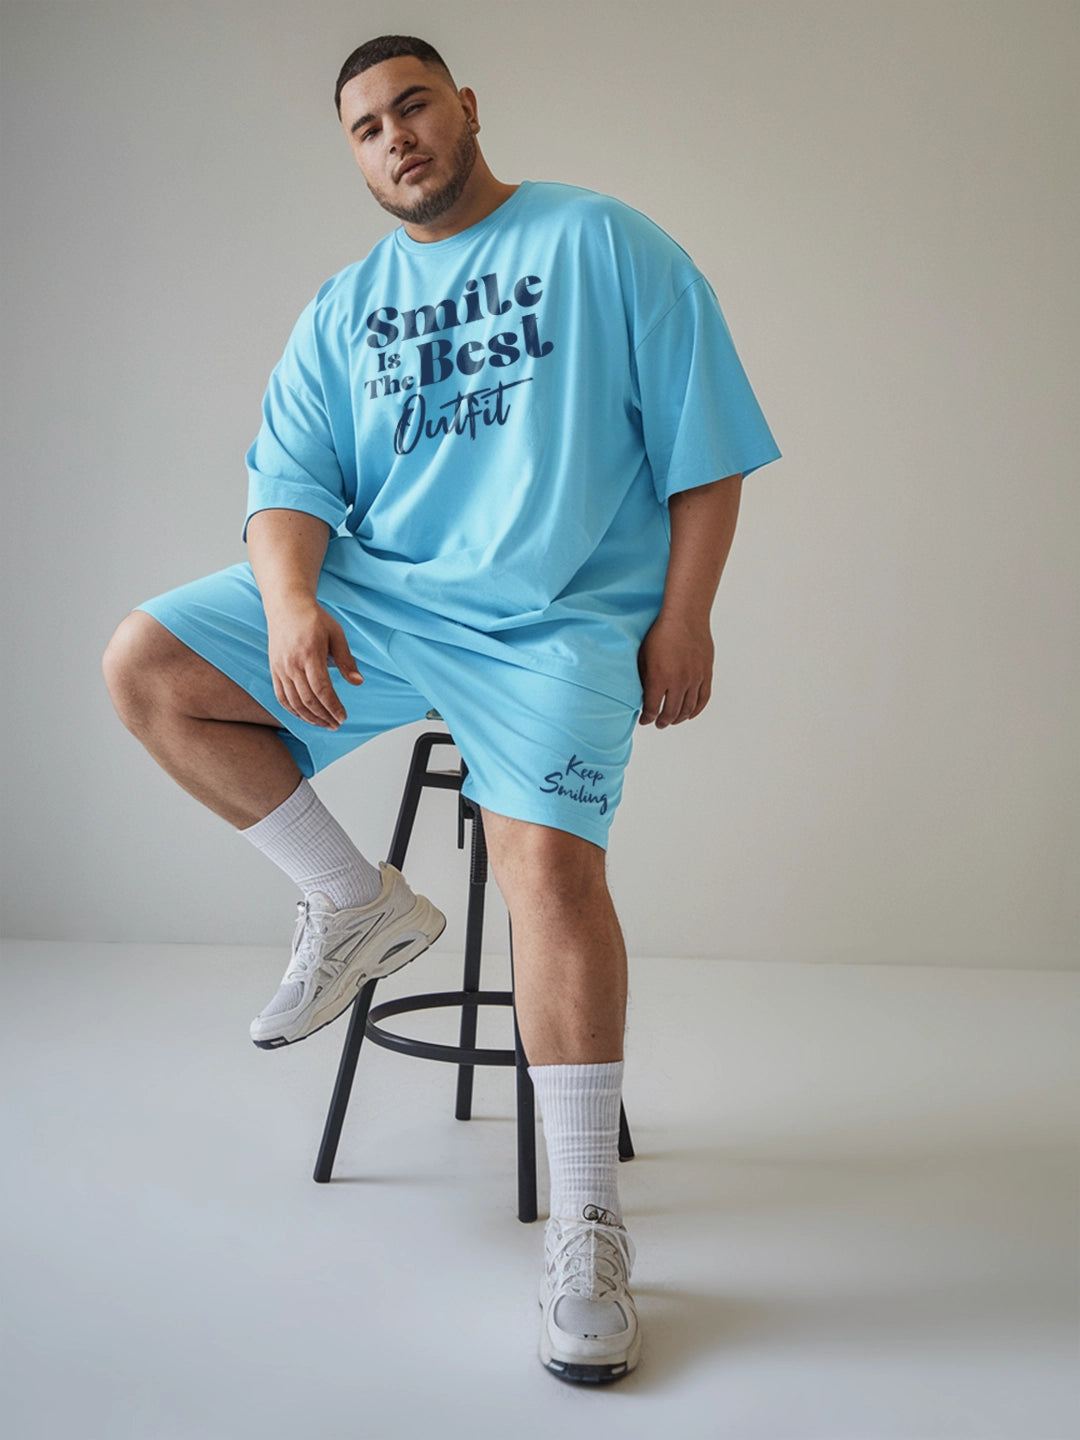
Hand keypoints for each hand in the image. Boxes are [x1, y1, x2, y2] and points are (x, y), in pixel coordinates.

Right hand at [265, 599, 362, 728]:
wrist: (286, 606)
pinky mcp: (274, 671)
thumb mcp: (336, 634)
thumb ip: (346, 660)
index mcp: (310, 654)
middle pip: (308, 700)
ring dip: (310, 718)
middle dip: (324, 717)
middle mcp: (292, 664)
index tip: (343, 717)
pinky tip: (306, 717)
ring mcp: (280, 669)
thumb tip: (358, 682)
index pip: (322, 689)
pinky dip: (294, 711)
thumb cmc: (315, 619)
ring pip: (294, 702)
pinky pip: (282, 697)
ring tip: (325, 724)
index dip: (333, 707)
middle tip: (337, 725)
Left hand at [637, 612, 713, 727]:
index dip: (647, 718)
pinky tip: (689, 714)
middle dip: (663, 721)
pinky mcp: (706, 673)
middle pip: (671, 712)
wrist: (685, 616)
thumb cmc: (660, 633)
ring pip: (688, 708)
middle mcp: (679, 681)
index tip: (644, 720)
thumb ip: (644, 678)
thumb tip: (643, 695)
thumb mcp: (644, 655)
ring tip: (672, 720)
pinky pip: (703, 698)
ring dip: (679, 718)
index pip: (653, 708)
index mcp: (660, 677)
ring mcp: (695, 678)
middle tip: (658, 724)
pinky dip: (696, 710)